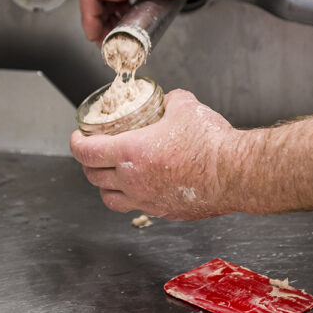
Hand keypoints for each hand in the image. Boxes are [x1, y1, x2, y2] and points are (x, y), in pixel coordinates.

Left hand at [70, 89, 243, 219]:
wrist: (236, 173)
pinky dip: (132, 198)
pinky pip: (137, 208)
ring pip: (110, 199)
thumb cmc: (211, 143)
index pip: (86, 152)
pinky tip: (142, 187)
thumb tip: (168, 100)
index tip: (78, 136)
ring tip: (111, 175)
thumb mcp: (185, 106)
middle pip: (93, 176)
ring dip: (105, 186)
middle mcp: (132, 180)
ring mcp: (147, 200)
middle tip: (93, 152)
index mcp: (130, 152)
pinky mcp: (164, 212)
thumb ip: (170, 101)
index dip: (76, 143)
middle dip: (88, 163)